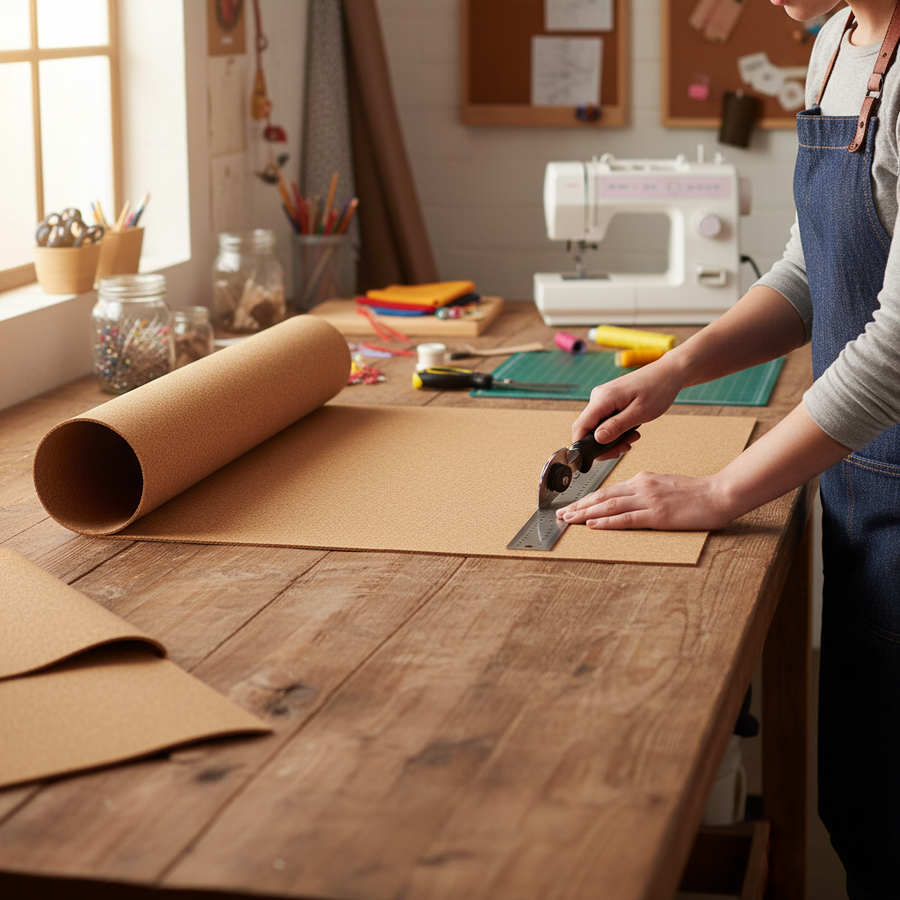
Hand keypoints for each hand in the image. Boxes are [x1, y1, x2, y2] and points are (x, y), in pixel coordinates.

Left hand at [556, 471, 732, 531]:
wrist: (718, 494)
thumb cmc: (695, 493)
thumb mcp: (664, 485)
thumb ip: (645, 490)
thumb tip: (627, 499)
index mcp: (643, 480)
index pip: (608, 490)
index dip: (587, 499)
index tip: (572, 505)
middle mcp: (642, 487)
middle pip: (603, 497)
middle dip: (579, 506)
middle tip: (561, 513)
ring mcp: (649, 501)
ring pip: (609, 507)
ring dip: (586, 514)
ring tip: (569, 519)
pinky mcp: (658, 515)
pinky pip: (627, 519)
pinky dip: (607, 522)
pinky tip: (593, 525)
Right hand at [571, 358, 684, 452]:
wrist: (668, 373)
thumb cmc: (658, 388)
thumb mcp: (639, 413)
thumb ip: (617, 426)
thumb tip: (598, 438)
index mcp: (603, 398)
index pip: (581, 426)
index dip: (582, 445)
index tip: (593, 458)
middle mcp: (599, 396)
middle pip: (587, 428)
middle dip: (601, 444)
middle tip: (620, 450)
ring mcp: (603, 397)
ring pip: (597, 425)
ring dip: (612, 437)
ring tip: (630, 439)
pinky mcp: (610, 399)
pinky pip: (605, 419)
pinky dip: (615, 429)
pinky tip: (630, 431)